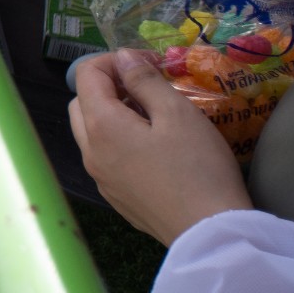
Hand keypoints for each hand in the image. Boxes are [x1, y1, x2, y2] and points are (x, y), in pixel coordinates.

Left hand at [69, 49, 251, 245]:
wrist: (211, 235)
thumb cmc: (197, 168)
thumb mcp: (177, 113)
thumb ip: (144, 80)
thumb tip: (123, 58)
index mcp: (100, 126)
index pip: (86, 75)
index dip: (114, 60)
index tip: (148, 64)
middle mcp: (90, 153)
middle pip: (82, 103)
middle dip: (109, 86)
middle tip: (148, 88)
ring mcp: (101, 179)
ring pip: (91, 133)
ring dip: (113, 115)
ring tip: (154, 116)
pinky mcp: (116, 198)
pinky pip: (106, 158)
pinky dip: (119, 142)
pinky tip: (155, 148)